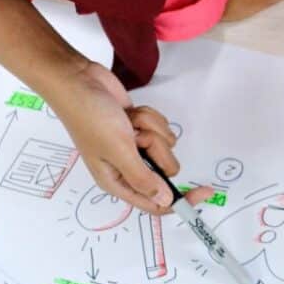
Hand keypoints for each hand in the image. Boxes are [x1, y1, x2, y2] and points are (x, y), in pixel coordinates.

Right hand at [47, 62, 212, 212]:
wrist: (79, 80)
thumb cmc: (89, 116)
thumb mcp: (118, 150)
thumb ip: (143, 178)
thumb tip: (164, 201)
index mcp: (116, 180)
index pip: (155, 203)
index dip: (181, 200)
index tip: (204, 192)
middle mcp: (127, 166)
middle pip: (166, 170)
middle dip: (157, 150)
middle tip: (136, 137)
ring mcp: (135, 146)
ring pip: (166, 145)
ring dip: (151, 129)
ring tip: (128, 122)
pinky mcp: (141, 128)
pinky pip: (162, 128)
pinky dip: (149, 117)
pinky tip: (130, 113)